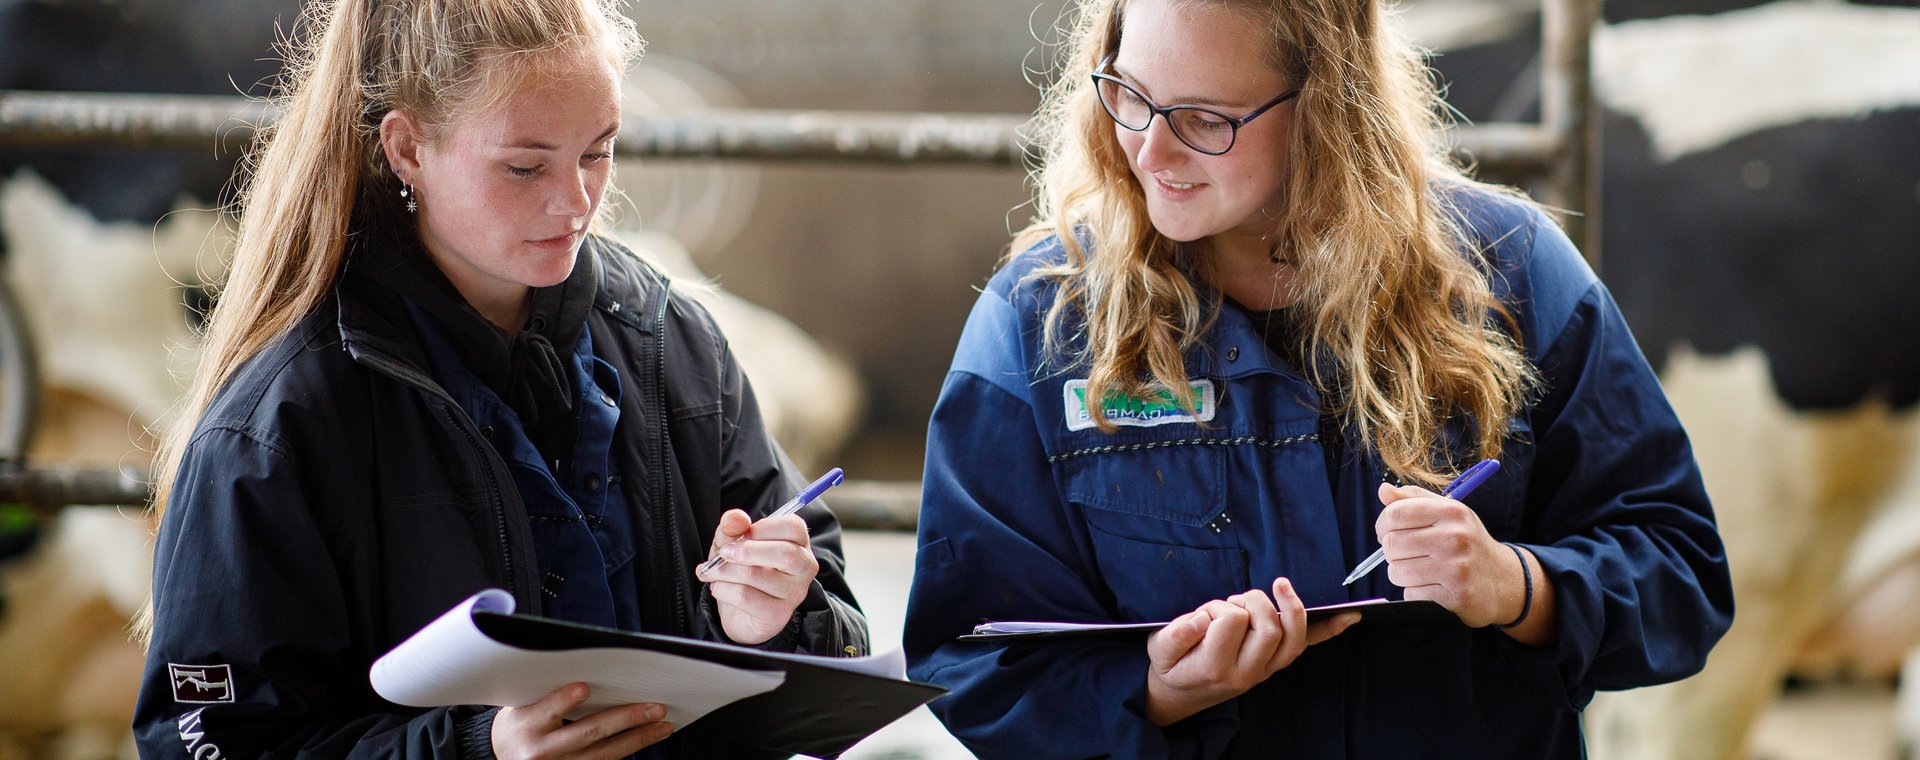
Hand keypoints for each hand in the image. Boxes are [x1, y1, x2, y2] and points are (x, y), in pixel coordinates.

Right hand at [491, 682, 671, 758]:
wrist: (503, 759)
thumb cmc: (519, 726)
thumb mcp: (520, 707)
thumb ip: (547, 694)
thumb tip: (592, 676)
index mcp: (526, 725)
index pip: (547, 711)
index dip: (564, 700)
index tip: (584, 687)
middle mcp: (541, 751)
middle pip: (588, 732)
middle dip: (626, 718)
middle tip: (655, 707)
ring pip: (604, 753)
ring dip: (638, 738)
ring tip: (662, 725)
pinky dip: (628, 749)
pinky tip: (646, 738)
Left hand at [694, 509, 818, 644]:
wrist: (739, 614)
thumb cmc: (741, 570)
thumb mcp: (733, 543)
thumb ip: (733, 527)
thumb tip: (734, 518)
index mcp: (799, 544)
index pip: (794, 527)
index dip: (764, 527)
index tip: (742, 534)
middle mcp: (803, 568)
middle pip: (784, 553)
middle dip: (746, 550)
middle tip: (724, 553)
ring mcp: (794, 593)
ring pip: (757, 575)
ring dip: (724, 571)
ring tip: (712, 572)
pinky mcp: (778, 615)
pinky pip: (746, 597)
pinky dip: (723, 589)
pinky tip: (718, 588)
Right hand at [1143, 578, 1358, 725]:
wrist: (1179, 695)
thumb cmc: (1170, 666)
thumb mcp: (1158, 649)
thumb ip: (1177, 634)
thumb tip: (1201, 619)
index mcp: (1216, 667)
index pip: (1233, 620)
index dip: (1219, 607)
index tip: (1202, 615)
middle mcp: (1248, 672)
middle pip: (1269, 625)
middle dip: (1252, 601)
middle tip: (1231, 602)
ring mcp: (1265, 671)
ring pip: (1293, 635)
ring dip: (1284, 606)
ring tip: (1264, 594)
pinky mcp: (1273, 665)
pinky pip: (1304, 645)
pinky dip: (1327, 630)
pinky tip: (1350, 618)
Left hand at [1374, 482, 1525, 627]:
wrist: (1503, 579)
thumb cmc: (1467, 543)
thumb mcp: (1448, 513)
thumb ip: (1414, 499)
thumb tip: (1383, 491)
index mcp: (1451, 511)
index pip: (1395, 513)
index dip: (1382, 525)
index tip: (1387, 533)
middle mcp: (1455, 537)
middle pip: (1392, 544)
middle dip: (1392, 552)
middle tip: (1407, 554)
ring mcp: (1457, 567)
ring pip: (1397, 571)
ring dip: (1401, 574)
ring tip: (1420, 570)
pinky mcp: (1456, 595)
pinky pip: (1411, 594)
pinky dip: (1415, 592)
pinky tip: (1433, 586)